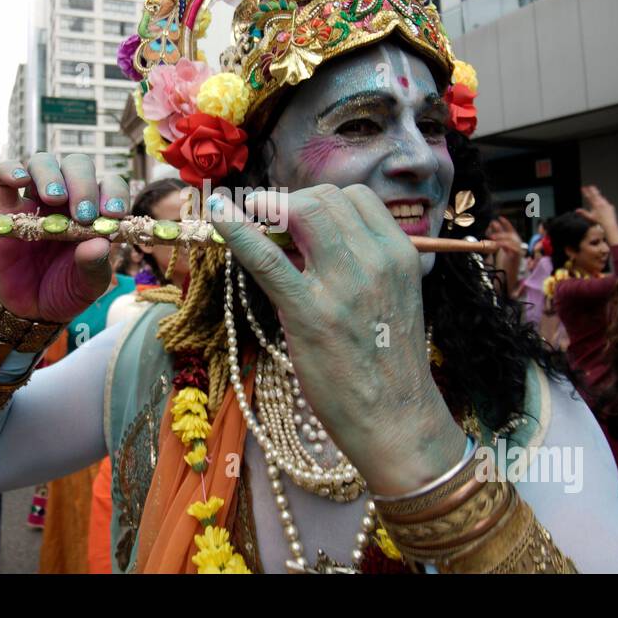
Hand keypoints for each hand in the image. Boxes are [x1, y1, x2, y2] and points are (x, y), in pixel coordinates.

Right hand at [0, 153, 130, 322]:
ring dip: (50, 174)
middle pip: (76, 166)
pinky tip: (20, 180)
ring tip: (55, 198)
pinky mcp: (5, 208)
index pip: (109, 185)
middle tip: (84, 214)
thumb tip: (100, 243)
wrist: (31, 310)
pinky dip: (10, 170)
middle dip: (83, 183)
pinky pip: (1, 176)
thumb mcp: (88, 285)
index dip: (114, 192)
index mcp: (94, 212)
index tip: (113, 213)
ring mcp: (35, 201)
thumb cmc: (65, 290)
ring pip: (42, 163)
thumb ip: (95, 266)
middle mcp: (66, 200)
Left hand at [211, 184, 464, 495]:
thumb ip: (362, 264)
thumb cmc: (389, 362)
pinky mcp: (308, 313)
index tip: (300, 218)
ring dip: (269, 211)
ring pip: (299, 211)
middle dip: (292, 204)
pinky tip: (216, 213)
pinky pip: (265, 257)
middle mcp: (376, 261)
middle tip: (271, 224)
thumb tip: (304, 240)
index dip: (322, 202)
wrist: (397, 419)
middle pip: (324, 198)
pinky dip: (235, 230)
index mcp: (401, 255)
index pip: (357, 198)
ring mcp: (343, 285)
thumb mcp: (393, 299)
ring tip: (252, 221)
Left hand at [487, 216, 522, 266]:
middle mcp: (517, 246)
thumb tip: (492, 228)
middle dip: (501, 231)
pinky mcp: (517, 257)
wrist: (507, 277)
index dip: (506, 223)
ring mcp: (518, 251)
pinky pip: (512, 248)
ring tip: (492, 237)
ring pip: (512, 240)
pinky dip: (504, 244)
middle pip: (511, 234)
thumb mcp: (498, 250)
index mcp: (513, 243)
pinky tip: (497, 244)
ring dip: (501, 237)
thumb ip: (497, 239)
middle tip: (492, 230)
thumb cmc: (504, 265)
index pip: (511, 231)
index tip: (499, 218)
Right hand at [577, 185, 617, 244]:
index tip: (583, 188)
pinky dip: (603, 201)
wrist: (609, 225)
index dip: (586, 192)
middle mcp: (602, 203)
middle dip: (593, 190)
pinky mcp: (611, 207)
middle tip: (591, 186)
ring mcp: (607, 204)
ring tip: (596, 193)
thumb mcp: (589, 218)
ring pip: (602, 198)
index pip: (589, 196)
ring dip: (598, 195)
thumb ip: (583, 213)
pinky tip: (603, 202)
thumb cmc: (600, 222)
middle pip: (596, 194)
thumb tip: (577, 210)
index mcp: (596, 205)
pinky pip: (606, 202)